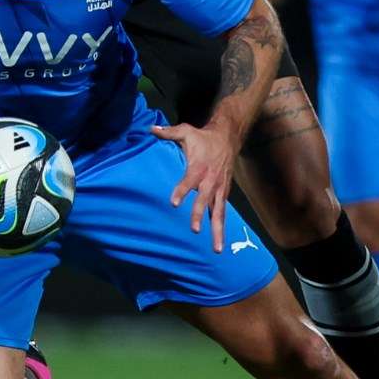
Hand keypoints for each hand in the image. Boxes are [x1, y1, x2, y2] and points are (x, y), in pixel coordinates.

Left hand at [154, 121, 238, 252]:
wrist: (228, 138)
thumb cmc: (203, 137)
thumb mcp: (186, 131)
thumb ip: (169, 132)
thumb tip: (150, 129)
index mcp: (199, 167)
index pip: (189, 181)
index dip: (182, 191)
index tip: (173, 203)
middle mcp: (210, 181)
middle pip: (205, 201)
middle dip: (199, 215)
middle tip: (194, 230)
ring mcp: (218, 189)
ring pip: (219, 213)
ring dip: (218, 231)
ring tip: (217, 249)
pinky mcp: (223, 193)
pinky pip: (222, 212)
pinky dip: (221, 227)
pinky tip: (218, 243)